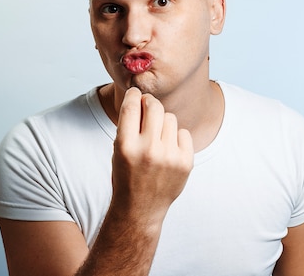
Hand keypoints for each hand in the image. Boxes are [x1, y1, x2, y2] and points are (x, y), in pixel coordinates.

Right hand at [111, 87, 193, 219]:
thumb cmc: (127, 175)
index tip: (135, 93)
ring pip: (170, 117)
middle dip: (150, 103)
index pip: (131, 106)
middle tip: (148, 107)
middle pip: (154, 106)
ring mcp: (169, 157)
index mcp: (126, 146)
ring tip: (157, 136)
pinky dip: (176, 137)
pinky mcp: (185, 162)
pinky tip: (169, 148)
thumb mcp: (118, 150)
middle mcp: (148, 150)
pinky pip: (184, 133)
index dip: (133, 94)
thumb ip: (129, 125)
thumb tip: (141, 96)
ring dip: (163, 122)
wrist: (140, 208)